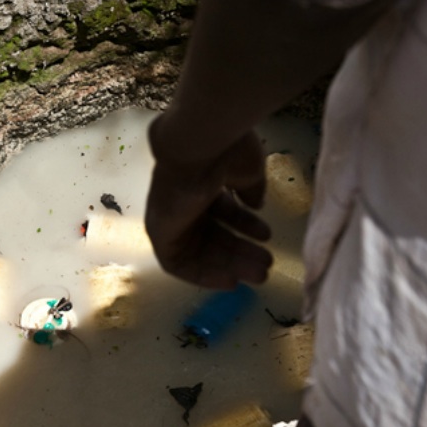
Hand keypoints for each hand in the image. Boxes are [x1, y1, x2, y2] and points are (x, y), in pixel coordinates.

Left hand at [145, 115, 272, 288]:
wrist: (197, 146)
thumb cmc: (224, 153)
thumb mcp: (246, 171)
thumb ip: (250, 190)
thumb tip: (256, 204)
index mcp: (203, 182)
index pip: (222, 211)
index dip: (243, 225)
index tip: (265, 238)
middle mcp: (184, 201)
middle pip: (213, 234)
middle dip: (241, 251)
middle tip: (267, 265)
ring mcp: (170, 216)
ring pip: (200, 250)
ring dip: (229, 265)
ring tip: (261, 273)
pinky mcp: (159, 233)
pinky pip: (178, 263)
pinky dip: (201, 274)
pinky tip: (230, 280)